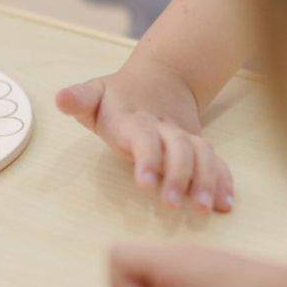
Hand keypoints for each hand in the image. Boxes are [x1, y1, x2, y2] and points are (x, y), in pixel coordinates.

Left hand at [56, 58, 233, 212]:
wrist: (161, 77)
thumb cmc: (118, 96)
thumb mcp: (95, 94)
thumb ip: (79, 99)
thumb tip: (61, 98)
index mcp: (137, 120)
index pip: (145, 138)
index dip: (147, 159)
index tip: (145, 184)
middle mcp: (166, 128)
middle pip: (180, 148)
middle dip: (178, 176)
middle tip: (171, 205)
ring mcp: (185, 137)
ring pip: (203, 155)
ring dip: (206, 181)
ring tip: (203, 209)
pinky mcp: (199, 147)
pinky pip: (216, 161)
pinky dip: (223, 180)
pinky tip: (225, 204)